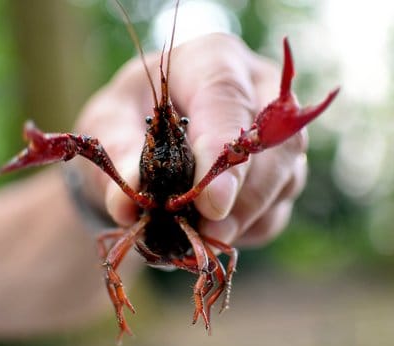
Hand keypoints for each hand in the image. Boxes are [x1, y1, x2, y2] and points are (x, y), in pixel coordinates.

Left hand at [74, 33, 307, 246]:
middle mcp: (258, 89)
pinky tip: (211, 231)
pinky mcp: (280, 171)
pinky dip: (246, 229)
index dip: (221, 153)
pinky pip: (277, 209)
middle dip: (243, 196)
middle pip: (275, 144)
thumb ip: (118, 157)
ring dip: (244, 218)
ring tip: (199, 236)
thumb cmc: (129, 115)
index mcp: (212, 60)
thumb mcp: (108, 124)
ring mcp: (276, 132)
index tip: (210, 204)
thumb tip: (128, 206)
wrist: (144, 131)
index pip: (228, 99)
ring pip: (284, 179)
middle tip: (206, 232)